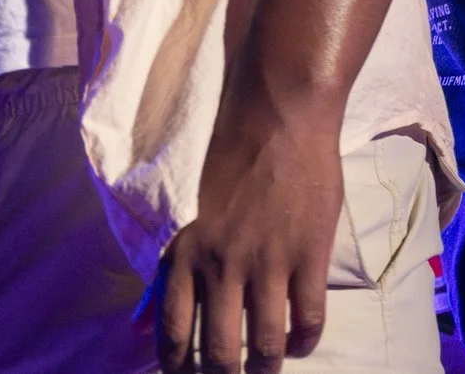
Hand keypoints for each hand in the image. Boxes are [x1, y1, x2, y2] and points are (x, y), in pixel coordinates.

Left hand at [157, 89, 342, 372]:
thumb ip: (184, 260)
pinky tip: (301, 339)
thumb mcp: (195, 212)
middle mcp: (222, 266)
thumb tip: (156, 311)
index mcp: (187, 253)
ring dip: (267, 367)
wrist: (279, 116)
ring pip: (266, 346)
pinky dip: (305, 340)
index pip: (172, 333)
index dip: (178, 369)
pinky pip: (308, 320)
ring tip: (269, 368)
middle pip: (219, 354)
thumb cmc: (234, 158)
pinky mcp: (308, 256)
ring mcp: (268, 263)